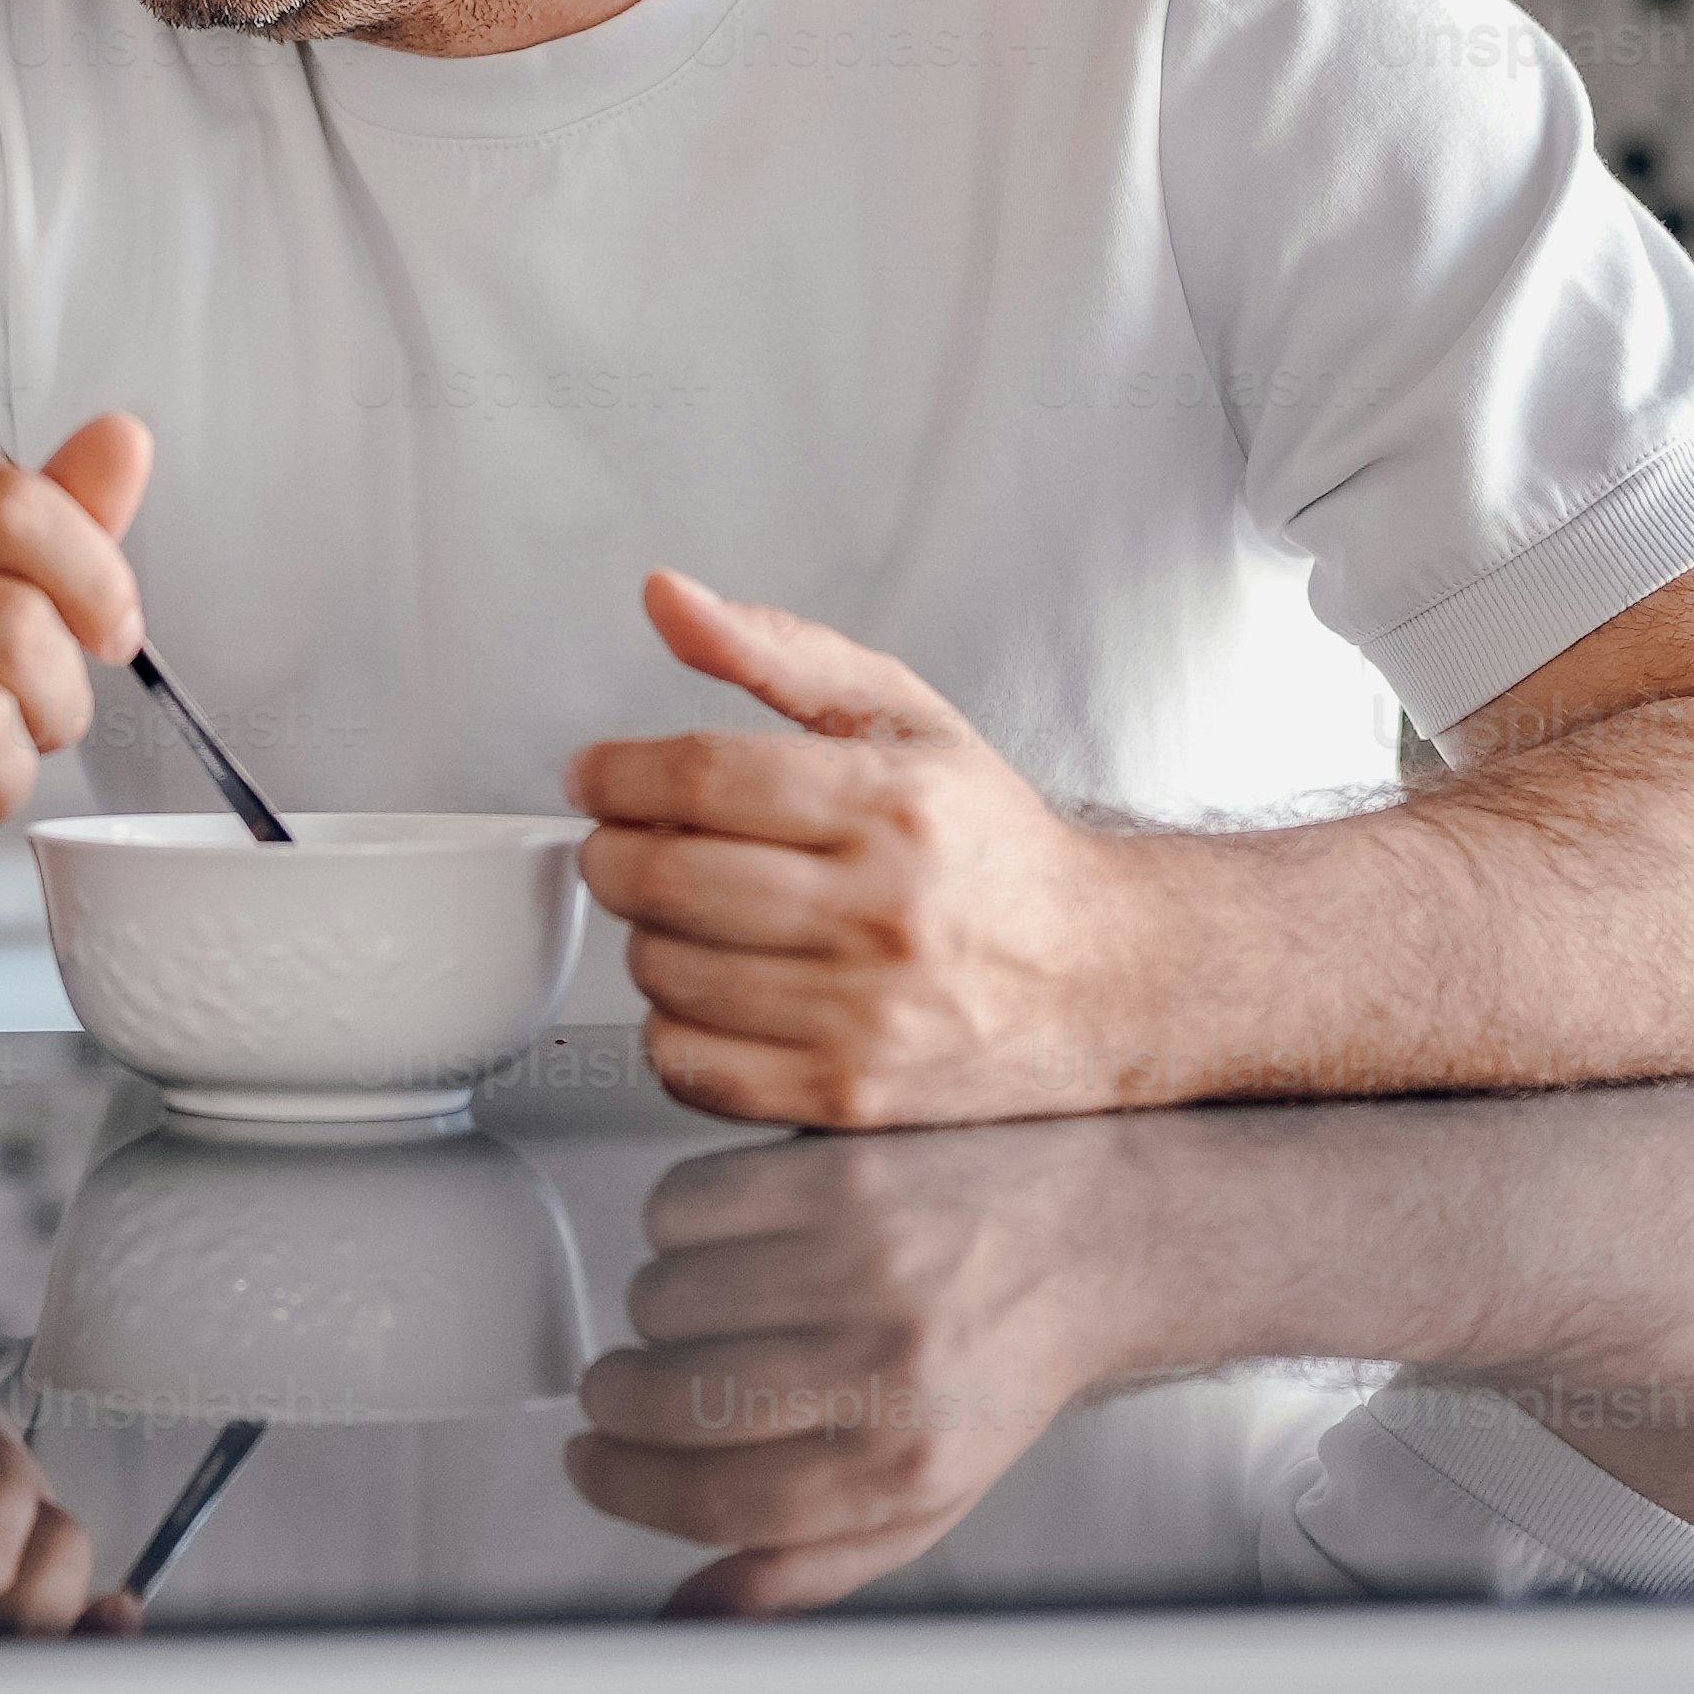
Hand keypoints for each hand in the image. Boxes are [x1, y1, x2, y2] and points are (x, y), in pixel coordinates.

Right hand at [566, 1120, 1148, 1611]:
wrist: (1088, 1244)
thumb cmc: (999, 1371)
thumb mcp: (922, 1501)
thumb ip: (802, 1568)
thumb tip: (691, 1619)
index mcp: (902, 1463)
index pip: (718, 1502)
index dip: (627, 1490)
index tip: (594, 1467)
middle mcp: (885, 1365)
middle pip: (675, 1403)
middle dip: (617, 1403)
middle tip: (620, 1392)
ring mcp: (860, 1262)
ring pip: (664, 1299)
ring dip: (653, 1313)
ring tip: (702, 1309)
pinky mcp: (838, 1174)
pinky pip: (683, 1206)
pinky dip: (673, 1225)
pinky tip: (721, 1240)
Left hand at [568, 570, 1153, 1126]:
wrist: (1098, 978)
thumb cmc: (990, 845)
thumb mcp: (906, 718)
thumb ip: (780, 652)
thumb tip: (667, 597)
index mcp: (894, 803)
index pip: (701, 775)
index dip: (616, 773)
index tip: (595, 776)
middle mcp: (883, 911)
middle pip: (665, 876)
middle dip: (613, 851)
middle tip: (625, 841)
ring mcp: (865, 1016)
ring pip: (663, 971)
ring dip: (646, 937)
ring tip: (694, 915)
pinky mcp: (846, 1097)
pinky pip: (688, 1065)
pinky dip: (673, 1025)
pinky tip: (716, 989)